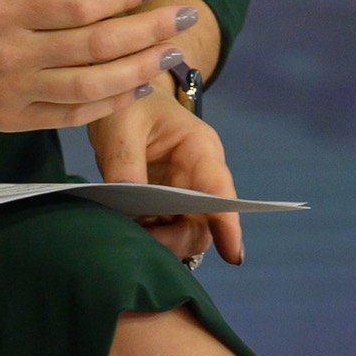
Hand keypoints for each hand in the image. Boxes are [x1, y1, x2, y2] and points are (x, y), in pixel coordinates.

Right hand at [0, 0, 201, 133]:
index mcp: (3, 4)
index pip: (80, 4)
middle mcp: (8, 50)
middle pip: (94, 45)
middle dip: (147, 30)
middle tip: (183, 18)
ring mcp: (10, 90)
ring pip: (89, 85)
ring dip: (137, 71)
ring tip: (169, 56)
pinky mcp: (9, 119)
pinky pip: (70, 114)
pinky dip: (107, 102)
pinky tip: (133, 86)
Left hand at [89, 70, 244, 268]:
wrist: (124, 99)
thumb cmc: (131, 104)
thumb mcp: (121, 125)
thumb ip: (125, 163)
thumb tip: (129, 208)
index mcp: (200, 150)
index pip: (220, 192)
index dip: (229, 225)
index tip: (233, 257)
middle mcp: (198, 176)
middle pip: (202, 223)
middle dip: (176, 240)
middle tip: (141, 244)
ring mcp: (182, 193)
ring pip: (183, 232)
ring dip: (160, 241)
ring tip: (128, 237)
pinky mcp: (163, 204)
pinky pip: (164, 229)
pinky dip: (148, 236)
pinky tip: (127, 233)